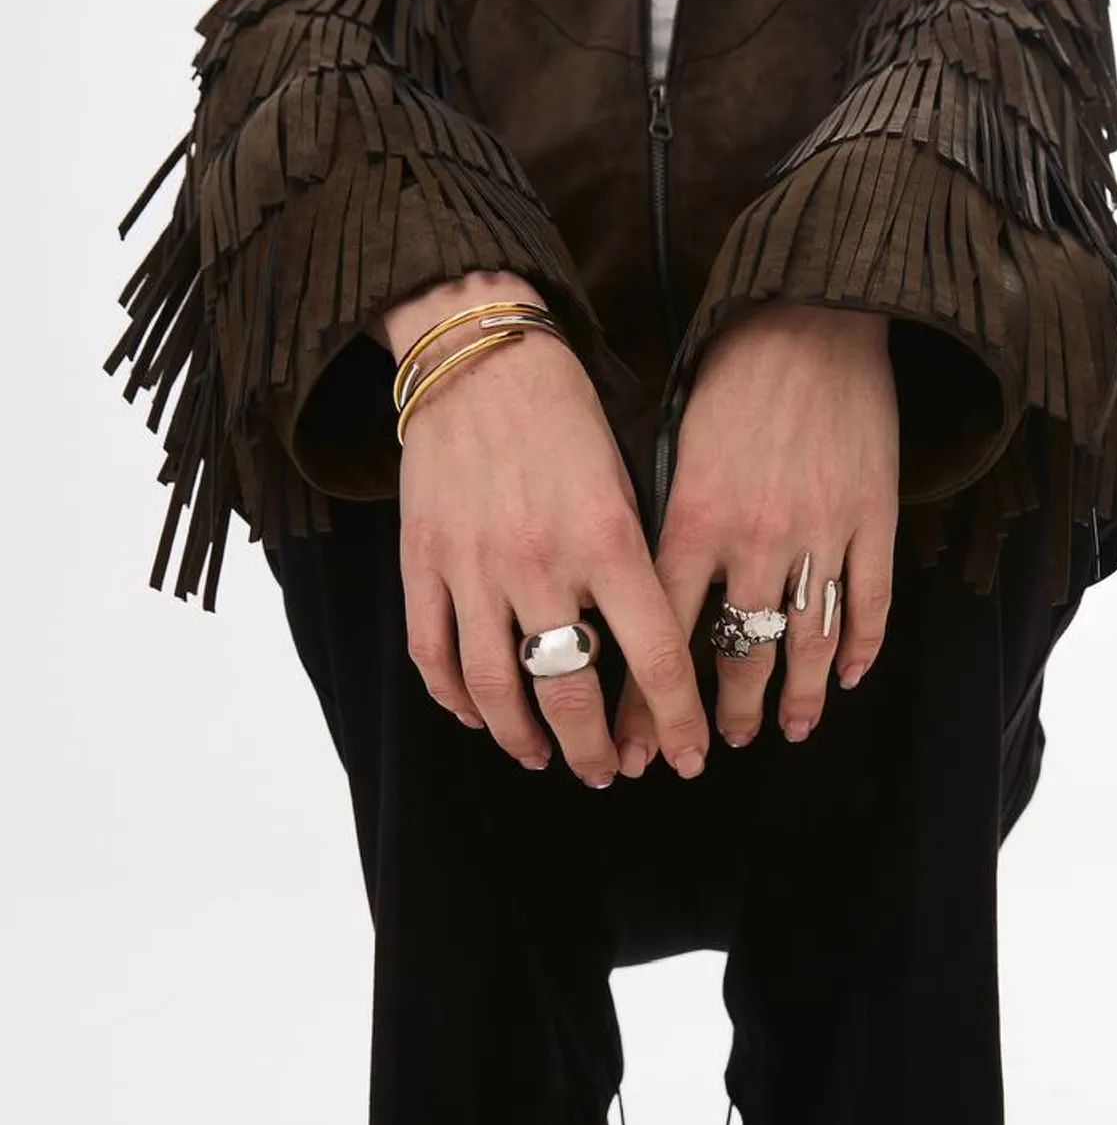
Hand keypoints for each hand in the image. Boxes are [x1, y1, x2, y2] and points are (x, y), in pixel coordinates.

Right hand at [383, 273, 710, 785]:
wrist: (479, 351)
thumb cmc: (569, 412)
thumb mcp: (629, 479)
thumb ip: (637, 565)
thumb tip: (654, 651)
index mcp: (608, 539)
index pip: (654, 658)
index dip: (673, 722)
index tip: (685, 758)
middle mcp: (540, 562)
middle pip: (570, 693)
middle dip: (594, 750)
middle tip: (608, 772)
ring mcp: (473, 566)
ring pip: (495, 689)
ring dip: (524, 739)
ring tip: (543, 757)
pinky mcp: (422, 559)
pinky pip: (434, 654)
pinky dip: (456, 699)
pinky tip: (479, 716)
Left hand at [612, 301, 899, 757]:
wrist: (814, 311)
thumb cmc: (731, 374)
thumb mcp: (673, 446)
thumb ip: (663, 525)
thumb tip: (644, 600)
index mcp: (694, 520)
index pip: (664, 636)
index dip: (651, 701)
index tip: (641, 743)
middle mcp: (757, 538)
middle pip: (741, 653)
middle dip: (726, 714)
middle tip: (715, 747)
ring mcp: (823, 532)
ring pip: (809, 643)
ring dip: (798, 698)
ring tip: (789, 729)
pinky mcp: (874, 518)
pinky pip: (870, 603)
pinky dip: (861, 648)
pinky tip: (849, 677)